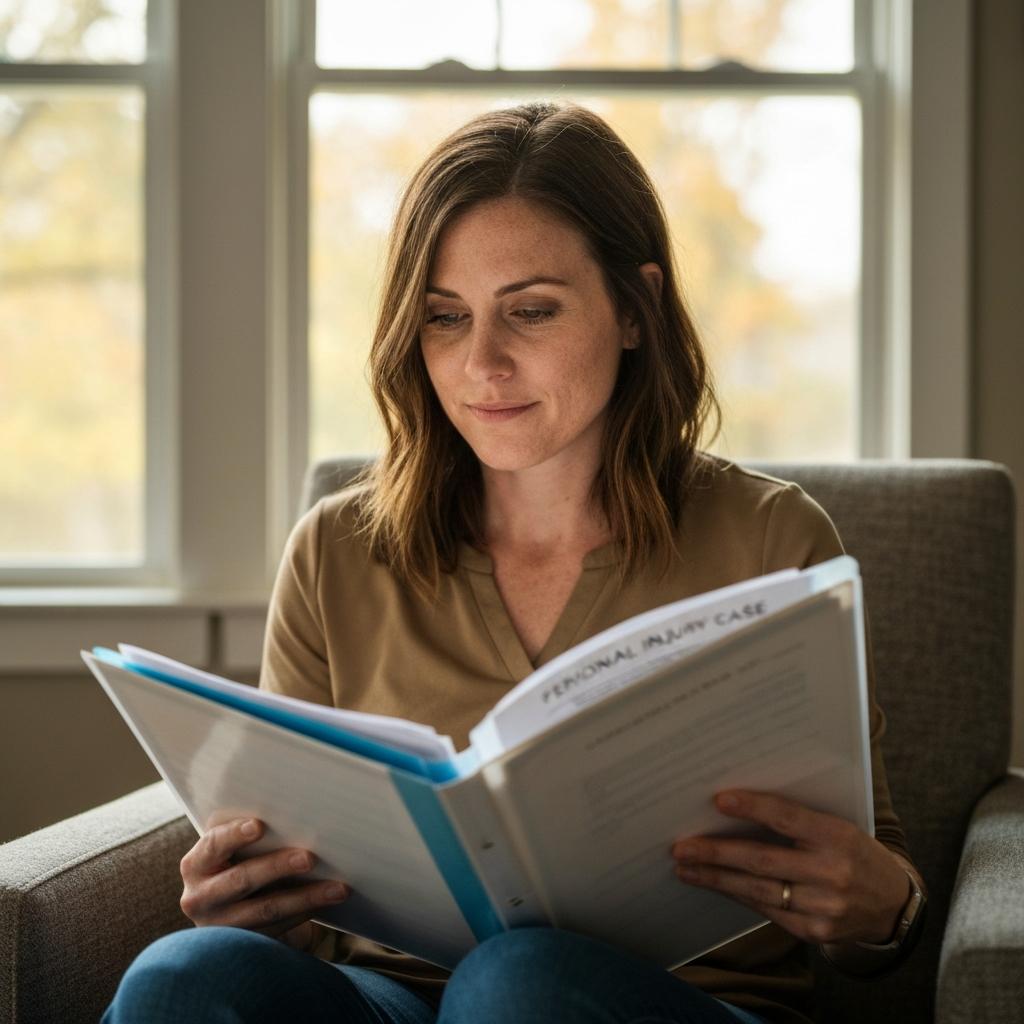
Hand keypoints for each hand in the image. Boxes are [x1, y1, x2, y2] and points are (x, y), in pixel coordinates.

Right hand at [179, 817, 349, 950]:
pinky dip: (305, 912)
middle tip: (310, 857)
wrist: (240, 910)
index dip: (234, 834)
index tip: (260, 825)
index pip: (214, 845)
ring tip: (337, 888)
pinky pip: (278, 928)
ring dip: (305, 897)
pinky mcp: (243, 944)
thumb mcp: (237, 850)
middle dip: (278, 866)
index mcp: (196, 864)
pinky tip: (327, 902)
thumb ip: (252, 835)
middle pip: (242, 879)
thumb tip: (296, 814)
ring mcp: (221, 926)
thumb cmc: (243, 863)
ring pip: (266, 909)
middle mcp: (200, 897)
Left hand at [670, 790, 910, 945]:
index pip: (788, 818)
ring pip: (758, 890)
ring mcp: (824, 906)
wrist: (892, 902)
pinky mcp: (815, 932)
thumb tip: (735, 807)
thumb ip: (797, 820)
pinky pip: (767, 911)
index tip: (719, 800)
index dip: (753, 808)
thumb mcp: (836, 826)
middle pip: (763, 860)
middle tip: (681, 847)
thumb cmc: (853, 851)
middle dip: (716, 853)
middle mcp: (832, 872)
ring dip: (717, 879)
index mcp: (837, 836)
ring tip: (686, 869)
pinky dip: (738, 896)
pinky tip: (716, 885)